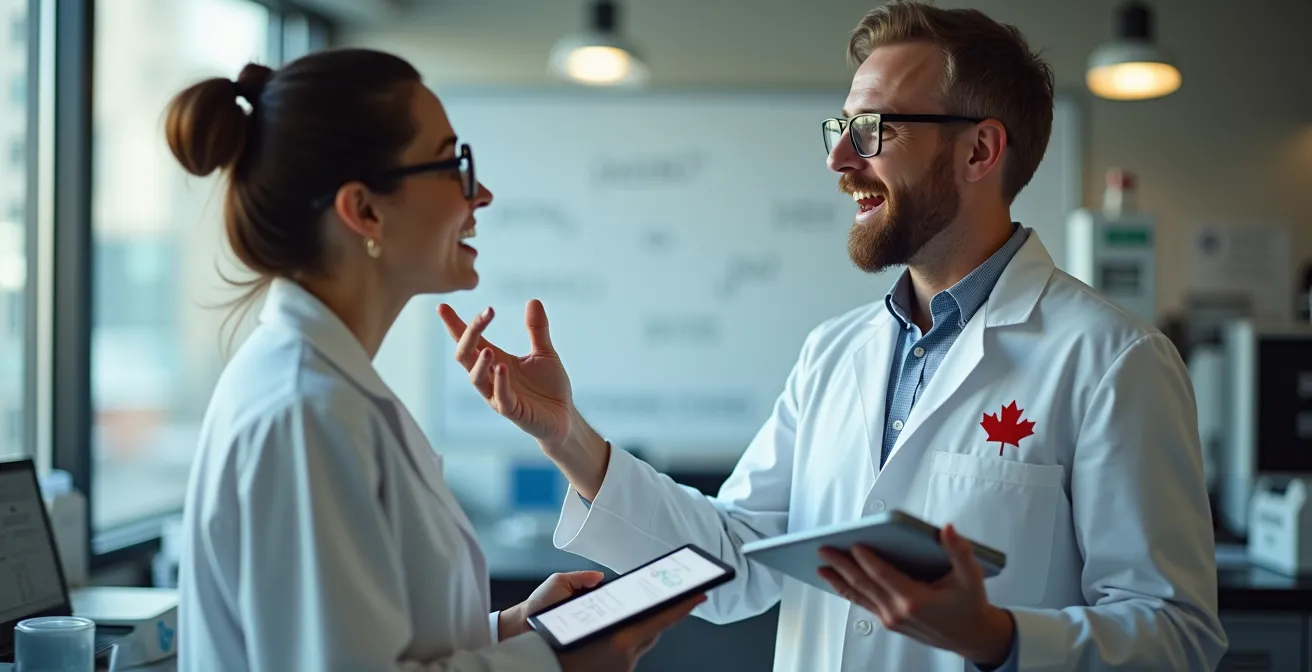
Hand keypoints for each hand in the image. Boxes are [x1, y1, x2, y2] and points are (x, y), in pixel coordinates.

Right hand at [437, 301, 574, 445]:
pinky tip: (501, 368)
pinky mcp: (513, 411)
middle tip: (484, 315)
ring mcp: (499, 395)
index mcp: (496, 361)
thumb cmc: (549, 387)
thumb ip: (537, 329)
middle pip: (466, 356)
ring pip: (476, 379)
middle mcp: (491, 377)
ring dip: (480, 363)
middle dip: (468, 335)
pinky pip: (500, 398)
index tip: (442, 307)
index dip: (454, 325)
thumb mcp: (545, 352)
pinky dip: (499, 383)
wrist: (565, 416)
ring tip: (487, 348)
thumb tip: (533, 300)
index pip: (470, 341)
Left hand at [499, 571, 605, 639]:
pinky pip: (590, 636)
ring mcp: (582, 625)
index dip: (612, 593)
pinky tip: (593, 629)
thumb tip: (600, 576)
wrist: (524, 623)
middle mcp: (585, 610)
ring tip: (603, 618)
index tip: (618, 595)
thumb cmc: (539, 602)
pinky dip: (592, 632)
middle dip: (610, 607)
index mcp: (583, 594)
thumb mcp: (559, 581)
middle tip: (612, 607)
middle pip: (605, 608)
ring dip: (602, 620)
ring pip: (600, 623)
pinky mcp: (578, 638)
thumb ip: (579, 576)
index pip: (603, 593)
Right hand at [555, 594, 705, 671]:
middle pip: (653, 631)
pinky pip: (627, 655)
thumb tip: (599, 580)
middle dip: (660, 614)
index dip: (683, 607)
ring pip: (640, 644)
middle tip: (671, 598)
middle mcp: (624, 658)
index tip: (700, 595)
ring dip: (640, 629)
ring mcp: (620, 670)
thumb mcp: (558, 596)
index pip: (661, 619)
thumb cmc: (543, 635)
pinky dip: (626, 642)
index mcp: (618, 640)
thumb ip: (583, 582)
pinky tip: (615, 633)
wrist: (532, 667)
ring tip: (638, 612)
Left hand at [817, 523, 1013, 665]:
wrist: (972, 636)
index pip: (883, 575)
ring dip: (839, 580)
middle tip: (824, 550)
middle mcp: (899, 612)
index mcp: (915, 600)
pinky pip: (863, 604)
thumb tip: (948, 530)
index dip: (866, 559)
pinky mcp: (889, 622)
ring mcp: (891, 619)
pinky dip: (848, 591)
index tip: (853, 544)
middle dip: (841, 566)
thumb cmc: (970, 606)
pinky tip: (838, 582)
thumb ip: (959, 551)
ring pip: (859, 596)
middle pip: (864, 584)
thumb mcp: (971, 576)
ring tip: (822, 566)